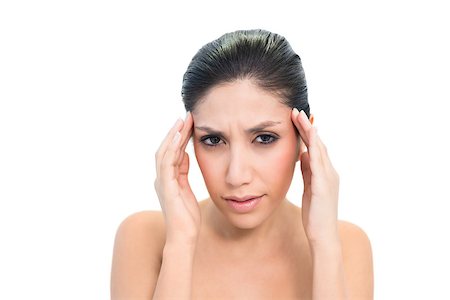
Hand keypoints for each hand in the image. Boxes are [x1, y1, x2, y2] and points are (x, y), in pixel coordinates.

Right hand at [154, 112, 200, 245]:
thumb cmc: (187, 217)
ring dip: (173, 136)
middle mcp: (161, 178)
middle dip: (175, 132)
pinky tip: (179, 137)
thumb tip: (185, 154)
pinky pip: (167, 163)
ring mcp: (162, 182)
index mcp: (167, 179)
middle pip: (166, 149)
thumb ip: (183, 172)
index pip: (172, 152)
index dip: (179, 137)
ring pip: (164, 152)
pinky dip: (172, 148)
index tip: (189, 123)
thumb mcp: (187, 190)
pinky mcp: (166, 187)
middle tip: (186, 116)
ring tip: (182, 121)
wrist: (184, 237)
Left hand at [291, 108, 339, 245]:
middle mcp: (329, 172)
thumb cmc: (315, 214)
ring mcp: (328, 178)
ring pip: (319, 149)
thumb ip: (307, 171)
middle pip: (318, 144)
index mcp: (324, 173)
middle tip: (296, 111)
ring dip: (309, 132)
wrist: (323, 235)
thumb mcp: (309, 188)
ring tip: (299, 117)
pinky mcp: (324, 185)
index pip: (315, 147)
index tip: (296, 119)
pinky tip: (309, 138)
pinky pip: (319, 163)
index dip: (307, 133)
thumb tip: (302, 154)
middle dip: (307, 127)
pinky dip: (315, 148)